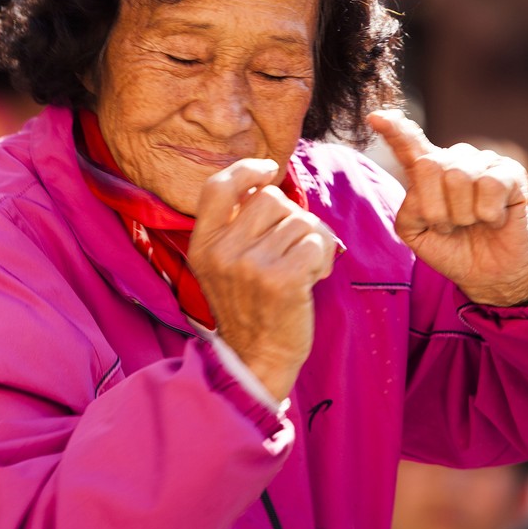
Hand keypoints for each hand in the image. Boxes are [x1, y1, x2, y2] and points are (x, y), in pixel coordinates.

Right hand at [188, 159, 337, 401]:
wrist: (257, 359)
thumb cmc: (250, 306)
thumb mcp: (223, 265)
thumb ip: (235, 226)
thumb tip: (265, 181)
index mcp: (203, 244)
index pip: (217, 187)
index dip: (246, 170)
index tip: (268, 171)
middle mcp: (223, 252)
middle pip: (270, 199)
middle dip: (291, 218)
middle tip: (292, 248)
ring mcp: (250, 265)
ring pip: (299, 220)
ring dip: (311, 240)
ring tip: (302, 268)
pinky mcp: (281, 280)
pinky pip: (316, 242)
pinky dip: (323, 257)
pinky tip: (312, 278)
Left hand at [368, 110, 527, 305]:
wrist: (489, 271)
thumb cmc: (451, 247)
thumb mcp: (416, 233)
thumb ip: (408, 210)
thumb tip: (422, 192)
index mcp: (425, 171)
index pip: (407, 145)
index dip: (393, 130)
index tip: (375, 117)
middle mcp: (452, 160)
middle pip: (428, 165)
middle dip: (435, 209)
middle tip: (449, 226)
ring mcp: (482, 162)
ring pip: (458, 177)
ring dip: (462, 215)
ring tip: (472, 223)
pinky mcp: (510, 172)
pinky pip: (489, 185)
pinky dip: (488, 214)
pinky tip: (493, 219)